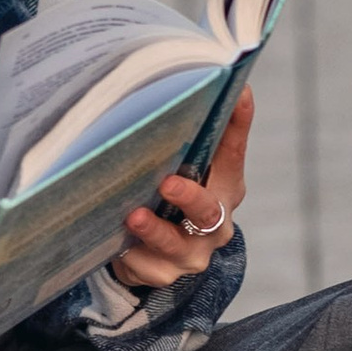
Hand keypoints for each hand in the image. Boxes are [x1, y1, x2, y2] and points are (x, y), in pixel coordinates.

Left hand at [107, 87, 253, 293]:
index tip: (237, 94)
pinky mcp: (161, 273)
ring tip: (133, 216)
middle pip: (209, 211)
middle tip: (168, 183)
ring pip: (174, 245)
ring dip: (153, 230)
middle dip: (189, 197)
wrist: (162, 254)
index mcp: (225, 188)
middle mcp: (214, 224)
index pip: (234, 153)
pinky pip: (143, 265)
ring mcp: (190, 253)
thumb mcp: (190, 166)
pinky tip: (114, 241)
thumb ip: (194, 133)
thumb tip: (195, 77)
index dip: (237, 124)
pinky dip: (129, 253)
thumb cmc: (174, 197)